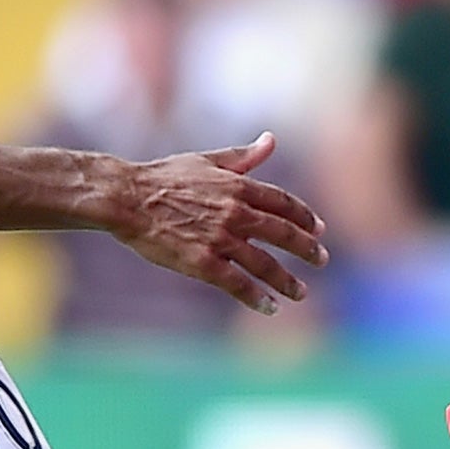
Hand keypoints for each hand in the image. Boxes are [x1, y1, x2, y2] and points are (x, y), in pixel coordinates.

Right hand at [112, 131, 326, 312]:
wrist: (128, 198)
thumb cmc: (164, 176)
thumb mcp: (208, 160)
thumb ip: (243, 156)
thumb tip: (271, 141)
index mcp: (239, 185)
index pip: (284, 203)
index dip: (305, 217)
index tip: (319, 229)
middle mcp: (236, 212)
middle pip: (283, 234)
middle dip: (307, 249)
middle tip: (322, 260)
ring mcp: (221, 239)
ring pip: (265, 264)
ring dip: (287, 281)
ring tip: (301, 292)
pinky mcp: (203, 262)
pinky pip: (238, 284)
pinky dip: (257, 297)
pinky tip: (270, 307)